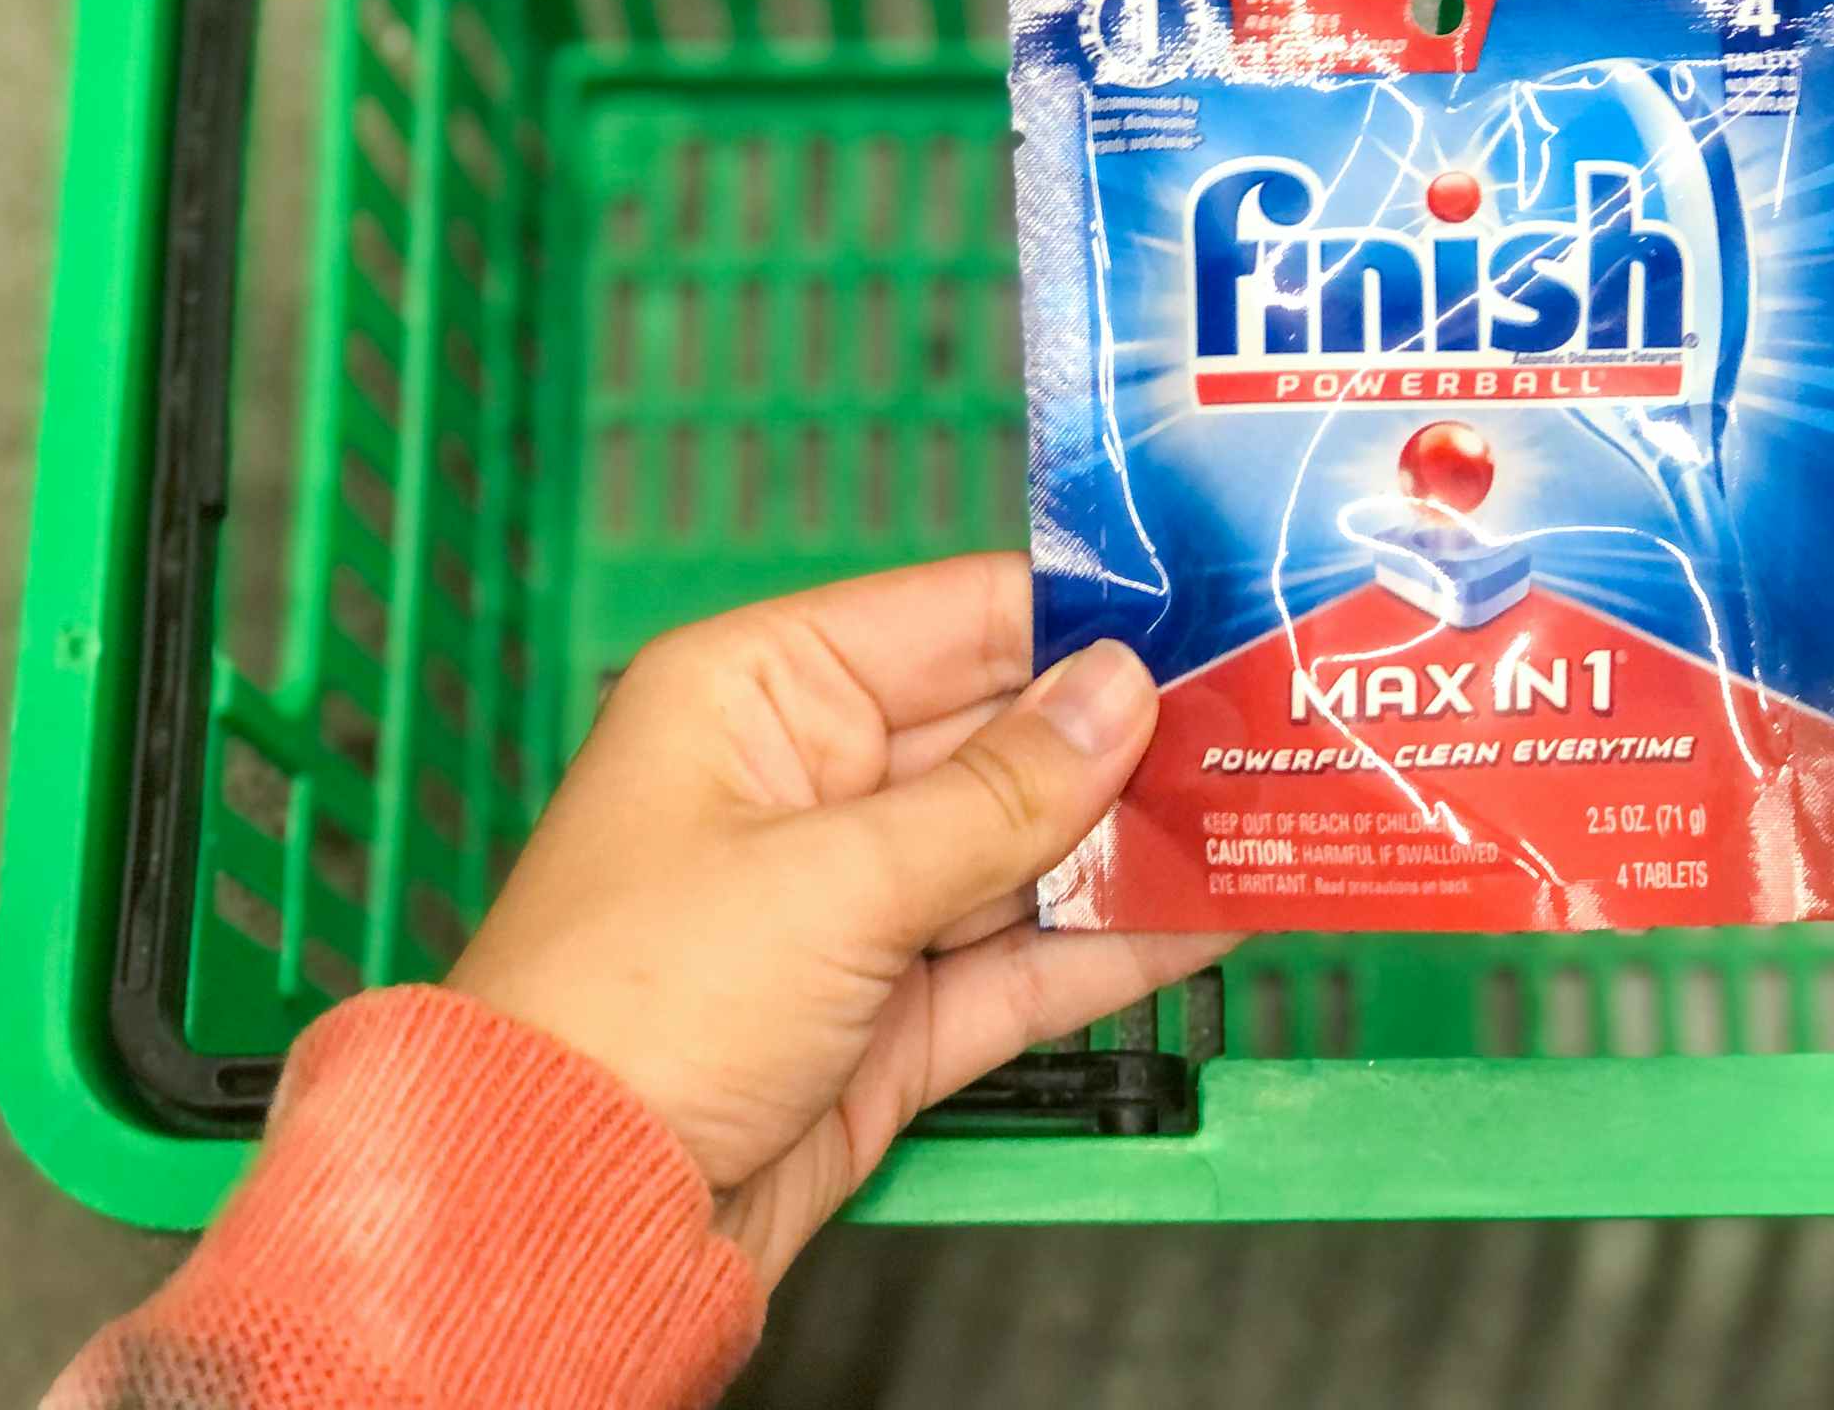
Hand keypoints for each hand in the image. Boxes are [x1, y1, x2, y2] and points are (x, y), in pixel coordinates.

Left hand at [445, 553, 1227, 1284]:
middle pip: (1006, 736)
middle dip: (1133, 737)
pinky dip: (1114, 944)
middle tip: (1271, 721)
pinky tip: (1216, 912)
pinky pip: (1024, 959)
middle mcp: (814, 784)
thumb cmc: (637, 1005)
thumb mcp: (834, 878)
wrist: (559, 1219)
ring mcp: (858, 904)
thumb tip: (1123, 689)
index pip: (954, 620)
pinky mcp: (892, 1015)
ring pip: (1028, 852)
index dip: (1082, 619)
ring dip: (1139, 841)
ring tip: (1273, 808)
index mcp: (764, 695)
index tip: (1210, 615)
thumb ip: (1001, 793)